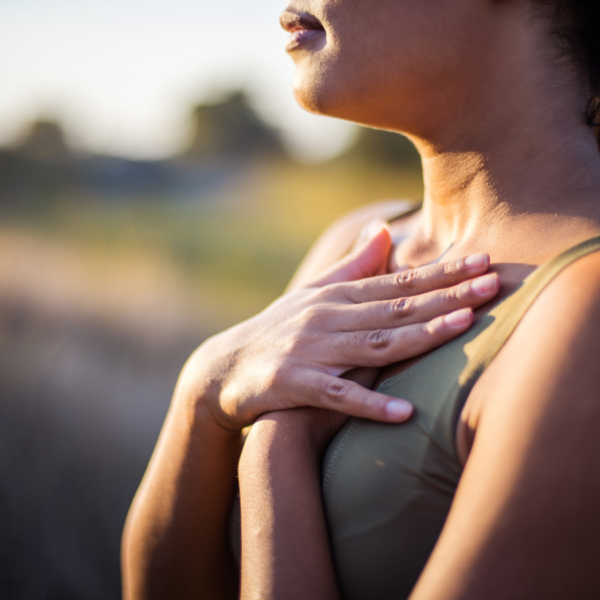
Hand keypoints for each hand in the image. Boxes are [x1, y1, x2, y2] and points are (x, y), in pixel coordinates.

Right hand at [180, 225, 498, 430]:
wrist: (224, 367)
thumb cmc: (278, 329)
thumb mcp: (313, 294)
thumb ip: (352, 266)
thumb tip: (383, 230)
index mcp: (337, 297)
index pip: (398, 283)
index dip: (442, 273)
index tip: (483, 261)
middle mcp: (327, 318)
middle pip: (395, 308)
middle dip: (447, 296)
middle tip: (493, 283)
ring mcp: (310, 350)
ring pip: (373, 344)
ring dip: (419, 336)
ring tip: (462, 327)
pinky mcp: (292, 384)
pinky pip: (336, 396)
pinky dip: (369, 404)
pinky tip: (404, 413)